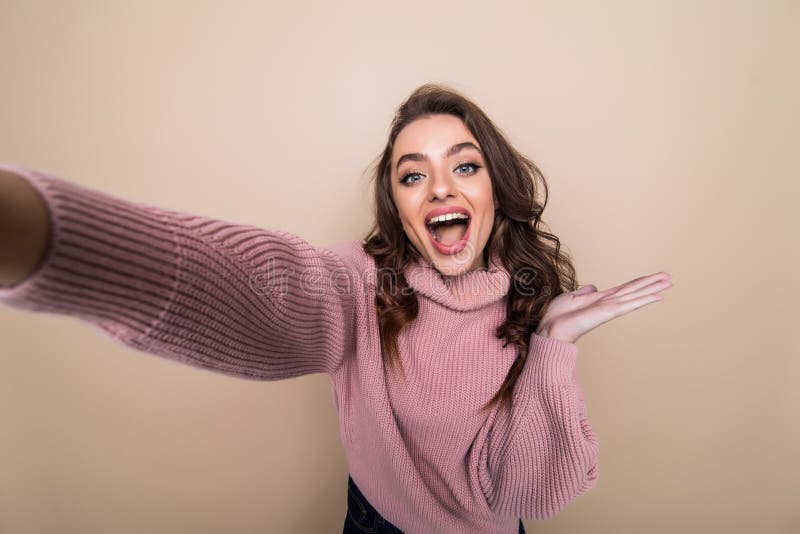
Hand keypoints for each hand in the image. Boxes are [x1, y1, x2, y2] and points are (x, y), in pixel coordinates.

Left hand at [535, 272, 672, 343]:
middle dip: (651, 283)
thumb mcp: (571, 297)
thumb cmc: (557, 315)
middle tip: (669, 277)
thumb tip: (593, 287)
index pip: (624, 288)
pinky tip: (657, 295)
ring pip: (635, 294)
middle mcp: (609, 303)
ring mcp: (610, 308)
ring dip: (652, 287)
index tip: (653, 277)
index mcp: (601, 299)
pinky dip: (644, 299)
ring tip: (669, 281)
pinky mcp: (608, 312)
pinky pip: (629, 304)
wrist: (550, 328)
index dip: (639, 282)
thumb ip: (585, 293)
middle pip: (634, 290)